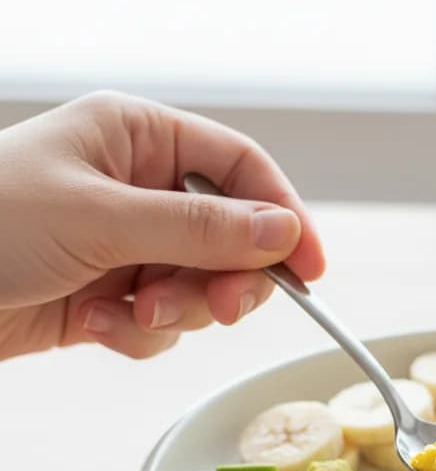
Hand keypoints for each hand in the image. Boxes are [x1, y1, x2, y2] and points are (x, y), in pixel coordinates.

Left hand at [0, 91, 324, 360]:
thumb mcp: (101, 219)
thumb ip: (200, 228)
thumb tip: (283, 232)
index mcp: (137, 138)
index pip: (242, 169)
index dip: (282, 216)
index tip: (310, 267)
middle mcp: (139, 187)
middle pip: (232, 237)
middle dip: (223, 280)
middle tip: (217, 307)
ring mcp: (127, 243)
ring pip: (202, 287)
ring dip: (173, 311)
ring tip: (126, 311)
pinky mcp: (112, 293)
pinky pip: (163, 321)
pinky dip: (137, 333)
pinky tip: (91, 323)